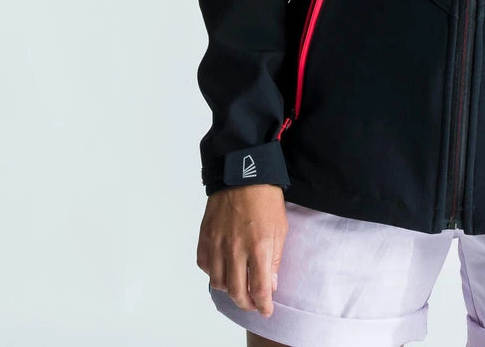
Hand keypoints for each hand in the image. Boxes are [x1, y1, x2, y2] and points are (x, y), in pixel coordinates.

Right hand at [196, 184, 287, 316]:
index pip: (259, 288)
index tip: (266, 310)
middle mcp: (235, 249)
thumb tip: (270, 284)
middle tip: (252, 304)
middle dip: (246, 303)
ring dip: (229, 290)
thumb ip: (275, 258)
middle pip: (236, 292)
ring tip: (239, 287)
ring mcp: (216, 244)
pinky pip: (206, 266)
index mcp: (258, 246)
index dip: (263, 304)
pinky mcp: (204, 238)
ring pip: (218, 283)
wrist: (241, 173)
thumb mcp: (280, 226)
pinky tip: (224, 268)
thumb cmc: (265, 197)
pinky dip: (214, 273)